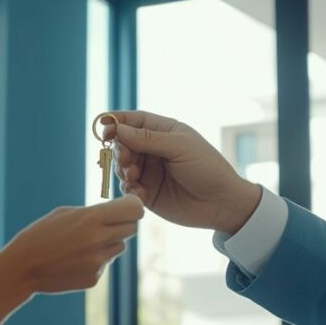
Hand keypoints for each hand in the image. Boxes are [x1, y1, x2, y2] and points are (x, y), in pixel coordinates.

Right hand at [7, 194, 144, 293]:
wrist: (22, 267)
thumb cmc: (41, 234)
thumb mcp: (66, 214)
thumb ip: (95, 213)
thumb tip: (119, 213)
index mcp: (91, 219)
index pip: (134, 210)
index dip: (133, 206)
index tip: (127, 204)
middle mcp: (98, 241)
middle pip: (132, 228)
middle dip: (124, 223)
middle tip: (108, 222)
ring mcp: (97, 262)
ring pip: (120, 247)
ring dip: (110, 243)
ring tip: (83, 243)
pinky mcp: (94, 279)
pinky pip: (105, 263)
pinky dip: (96, 260)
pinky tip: (75, 259)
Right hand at [101, 110, 260, 234]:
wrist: (222, 203)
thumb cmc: (208, 168)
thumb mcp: (180, 147)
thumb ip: (148, 138)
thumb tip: (119, 129)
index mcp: (164, 131)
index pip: (134, 120)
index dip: (116, 122)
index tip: (103, 127)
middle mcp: (153, 150)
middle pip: (123, 143)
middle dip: (119, 150)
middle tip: (126, 161)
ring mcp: (149, 172)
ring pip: (121, 166)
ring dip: (123, 170)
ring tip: (134, 178)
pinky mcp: (147, 193)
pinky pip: (127, 188)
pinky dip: (128, 189)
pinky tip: (140, 193)